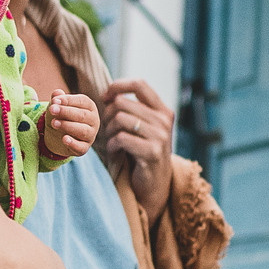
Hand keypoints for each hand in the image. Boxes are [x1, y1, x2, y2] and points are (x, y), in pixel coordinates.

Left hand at [40, 91, 98, 161]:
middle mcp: (93, 120)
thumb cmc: (62, 116)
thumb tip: (56, 93)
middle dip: (66, 112)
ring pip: (82, 131)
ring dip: (67, 126)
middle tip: (52, 110)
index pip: (82, 101)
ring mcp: (90, 135)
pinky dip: (73, 143)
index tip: (54, 101)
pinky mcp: (84, 148)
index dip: (68, 100)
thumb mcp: (58, 106)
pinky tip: (64, 139)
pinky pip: (81, 147)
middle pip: (82, 115)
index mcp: (89, 106)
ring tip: (54, 123)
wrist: (58, 135)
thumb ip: (58, 99)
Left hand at [100, 77, 174, 215]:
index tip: (105, 97)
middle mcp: (164, 120)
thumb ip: (132, 110)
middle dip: (107, 115)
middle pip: (122, 103)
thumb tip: (108, 94)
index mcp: (162, 110)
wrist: (155, 184)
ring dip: (108, 131)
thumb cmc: (142, 152)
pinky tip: (114, 151)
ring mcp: (160, 136)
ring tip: (111, 141)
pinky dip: (111, 145)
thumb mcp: (143, 127)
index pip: (139, 84)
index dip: (117, 86)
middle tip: (107, 128)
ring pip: (119, 119)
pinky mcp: (152, 152)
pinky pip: (120, 138)